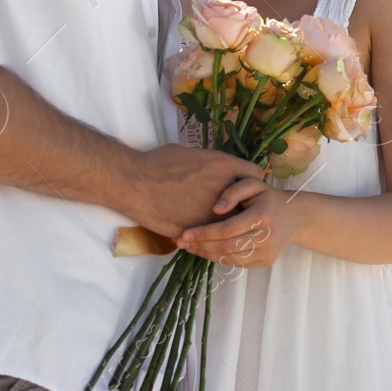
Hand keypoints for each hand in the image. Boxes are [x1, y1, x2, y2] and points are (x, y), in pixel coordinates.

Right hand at [124, 144, 264, 236]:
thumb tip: (214, 168)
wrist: (136, 183)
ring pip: (234, 223)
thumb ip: (210, 163)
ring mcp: (212, 212)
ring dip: (230, 226)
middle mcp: (224, 189)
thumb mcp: (191, 153)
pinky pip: (213, 237)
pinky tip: (205, 236)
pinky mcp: (198, 230)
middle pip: (250, 202)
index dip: (251, 182)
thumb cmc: (158, 162)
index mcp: (224, 166)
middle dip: (246, 206)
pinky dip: (211, 237)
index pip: (255, 175)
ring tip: (226, 228)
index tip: (246, 188)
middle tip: (241, 210)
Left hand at [175, 177, 301, 267]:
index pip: (227, 229)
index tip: (184, 233)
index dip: (204, 233)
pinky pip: (237, 263)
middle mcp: (267, 237)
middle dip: (200, 245)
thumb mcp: (253, 184)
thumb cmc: (267, 197)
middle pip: (225, 247)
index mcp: (262, 216)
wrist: (294, 216)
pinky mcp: (266, 262)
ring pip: (229, 258)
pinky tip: (205, 251)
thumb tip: (216, 208)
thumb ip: (233, 191)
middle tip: (180, 242)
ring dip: (206, 254)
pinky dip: (218, 259)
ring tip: (189, 247)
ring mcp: (267, 252)